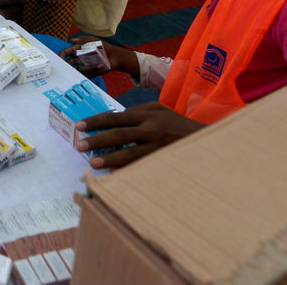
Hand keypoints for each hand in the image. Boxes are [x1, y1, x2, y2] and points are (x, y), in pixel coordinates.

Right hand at [59, 36, 137, 77]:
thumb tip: (71, 40)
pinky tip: (101, 65)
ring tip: (97, 63)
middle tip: (66, 68)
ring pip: (78, 69)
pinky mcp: (89, 73)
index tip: (59, 59)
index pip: (65, 53)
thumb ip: (83, 39)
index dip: (61, 56)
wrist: (115, 56)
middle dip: (66, 66)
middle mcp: (78, 59)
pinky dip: (93, 69)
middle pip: (68, 64)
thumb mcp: (94, 40)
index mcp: (77, 50)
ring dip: (87, 67)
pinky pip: (87, 73)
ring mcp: (83, 66)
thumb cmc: (104, 47)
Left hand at [75, 102, 204, 168]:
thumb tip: (114, 119)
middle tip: (80, 145)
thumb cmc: (178, 124)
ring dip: (110, 158)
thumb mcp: (159, 110)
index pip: (116, 117)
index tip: (80, 126)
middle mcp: (151, 129)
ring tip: (93, 162)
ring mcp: (158, 147)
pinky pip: (142, 167)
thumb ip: (138, 112)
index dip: (96, 121)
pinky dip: (128, 171)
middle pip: (119, 134)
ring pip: (130, 153)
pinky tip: (115, 176)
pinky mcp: (164, 161)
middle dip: (97, 140)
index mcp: (147, 114)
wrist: (206, 139)